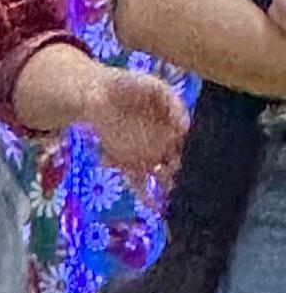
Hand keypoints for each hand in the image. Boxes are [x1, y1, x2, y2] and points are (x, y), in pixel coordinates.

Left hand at [85, 63, 190, 188]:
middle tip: (181, 178)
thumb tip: (185, 126)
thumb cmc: (127, 86)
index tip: (198, 159)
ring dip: (168, 187)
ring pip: (161, 176)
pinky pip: (138, 181)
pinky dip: (146, 194)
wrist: (94, 93)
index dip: (195, 152)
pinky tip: (155, 206)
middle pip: (178, 163)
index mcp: (174, 125)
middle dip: (182, 173)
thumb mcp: (154, 87)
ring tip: (173, 195)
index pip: (190, 143)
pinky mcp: (126, 163)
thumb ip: (172, 104)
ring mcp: (146, 155)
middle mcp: (164, 143)